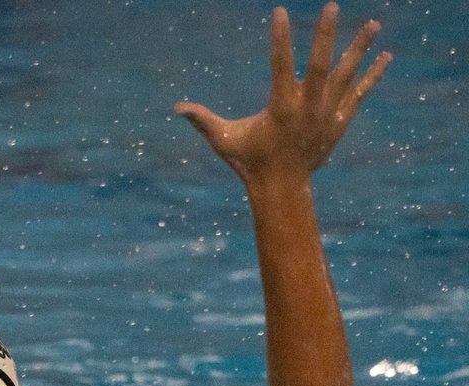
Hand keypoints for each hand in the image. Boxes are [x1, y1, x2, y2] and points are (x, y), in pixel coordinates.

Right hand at [175, 3, 389, 183]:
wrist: (281, 188)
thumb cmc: (250, 162)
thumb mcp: (224, 140)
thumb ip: (203, 120)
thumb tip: (177, 108)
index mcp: (280, 108)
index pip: (280, 65)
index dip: (279, 38)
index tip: (280, 12)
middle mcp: (307, 108)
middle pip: (319, 65)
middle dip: (325, 35)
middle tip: (331, 5)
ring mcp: (327, 114)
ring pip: (346, 75)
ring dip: (360, 48)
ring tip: (373, 22)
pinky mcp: (339, 121)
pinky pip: (359, 93)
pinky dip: (373, 75)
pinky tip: (387, 56)